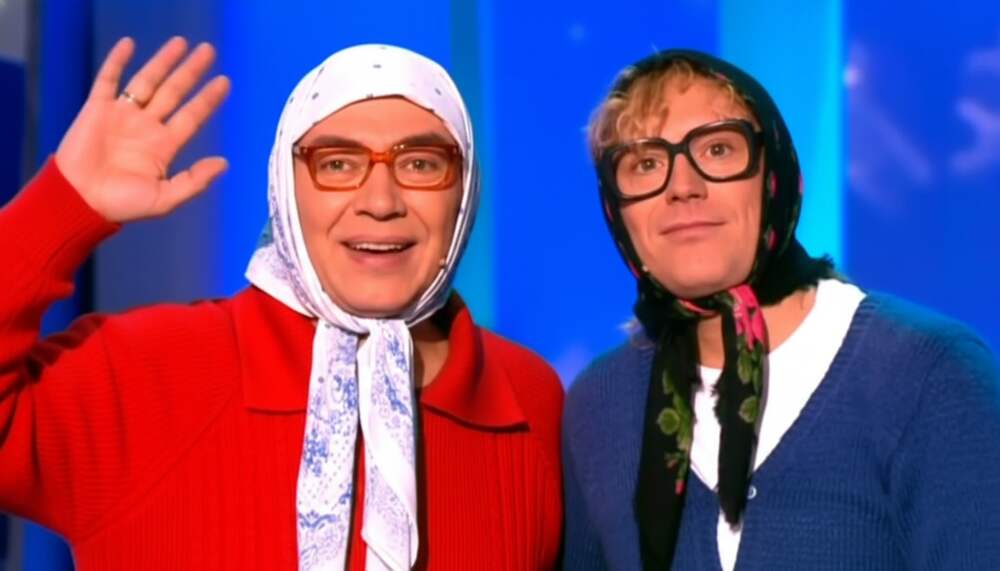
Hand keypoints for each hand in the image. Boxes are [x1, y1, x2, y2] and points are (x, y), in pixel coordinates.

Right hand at [55, 37, 230, 222]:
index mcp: (164, 146)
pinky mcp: (97, 109)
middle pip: (174, 92)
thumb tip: (224, 163)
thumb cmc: (121, 205)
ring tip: (180, 43)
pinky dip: (118, 61)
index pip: (192, 116)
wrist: (80, 201)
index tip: (224, 81)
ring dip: (163, 62)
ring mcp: (122, 115)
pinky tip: (130, 44)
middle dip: (191, 72)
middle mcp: (147, 127)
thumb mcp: (165, 199)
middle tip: (208, 51)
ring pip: (147, 81)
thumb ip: (195, 181)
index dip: (207, 99)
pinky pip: (109, 79)